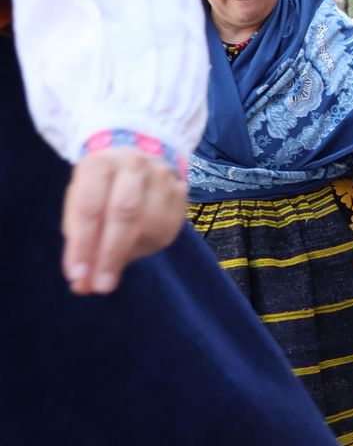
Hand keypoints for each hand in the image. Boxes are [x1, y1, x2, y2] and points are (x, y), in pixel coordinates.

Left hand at [61, 149, 186, 294]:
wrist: (137, 159)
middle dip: (111, 254)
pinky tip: (134, 251)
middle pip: (124, 213)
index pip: (89, 207)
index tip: (77, 276)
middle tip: (101, 285)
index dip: (83, 244)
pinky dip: (148, 247)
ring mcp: (162, 176)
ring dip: (130, 254)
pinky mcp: (181, 191)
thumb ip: (79, 241)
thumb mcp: (80, 205)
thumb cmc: (100, 189)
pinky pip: (168, 228)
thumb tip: (81, 284)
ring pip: (150, 223)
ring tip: (113, 271)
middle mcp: (133, 165)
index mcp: (100, 164)